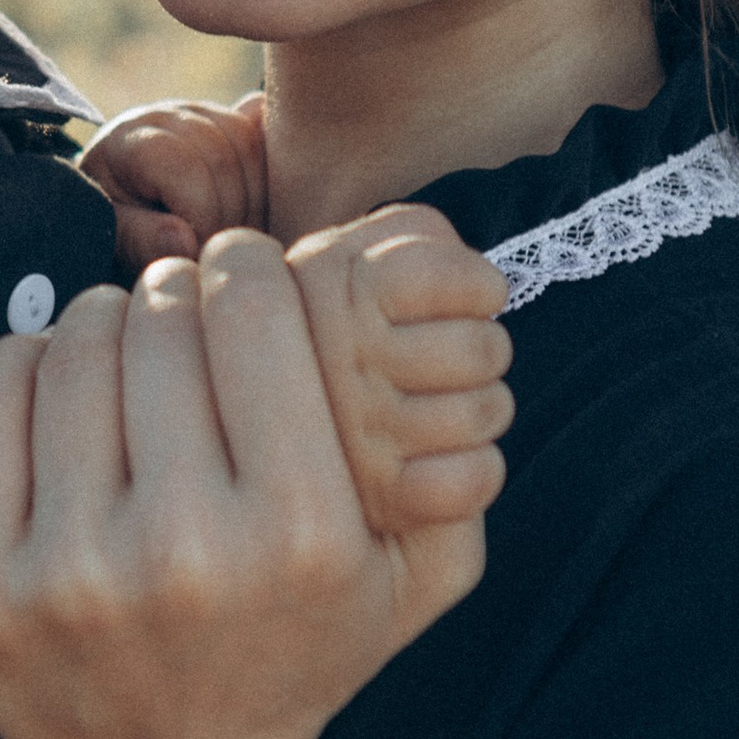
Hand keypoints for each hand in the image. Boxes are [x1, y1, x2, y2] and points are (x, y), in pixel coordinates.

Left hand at [0, 228, 489, 738]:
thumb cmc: (300, 651)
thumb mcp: (414, 575)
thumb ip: (448, 452)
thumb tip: (443, 308)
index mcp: (303, 535)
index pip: (255, 313)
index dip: (248, 265)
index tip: (244, 268)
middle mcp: (185, 551)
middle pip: (162, 321)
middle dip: (178, 295)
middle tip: (184, 309)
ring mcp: (72, 574)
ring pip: (73, 349)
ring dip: (104, 322)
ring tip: (127, 345)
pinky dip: (23, 362)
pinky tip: (58, 376)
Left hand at [80, 92, 266, 273]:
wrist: (126, 198)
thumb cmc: (120, 222)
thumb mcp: (115, 236)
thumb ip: (141, 241)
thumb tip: (186, 242)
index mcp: (133, 140)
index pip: (186, 169)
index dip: (202, 217)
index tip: (197, 252)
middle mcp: (170, 115)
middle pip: (225, 157)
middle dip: (231, 213)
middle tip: (221, 248)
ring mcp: (206, 112)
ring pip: (253, 145)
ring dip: (255, 198)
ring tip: (235, 231)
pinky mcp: (235, 119)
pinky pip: (267, 135)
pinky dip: (271, 174)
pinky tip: (258, 204)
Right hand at [286, 204, 511, 542]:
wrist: (251, 462)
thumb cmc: (320, 340)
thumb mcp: (342, 262)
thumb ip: (403, 238)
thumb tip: (478, 279)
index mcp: (318, 281)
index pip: (440, 272)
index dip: (473, 285)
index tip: (454, 302)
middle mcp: (329, 353)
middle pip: (482, 348)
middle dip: (481, 353)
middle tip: (441, 366)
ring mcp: (353, 431)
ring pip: (487, 411)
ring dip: (479, 413)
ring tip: (435, 414)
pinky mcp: (378, 501)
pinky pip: (473, 477)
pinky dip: (474, 473)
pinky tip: (435, 467)